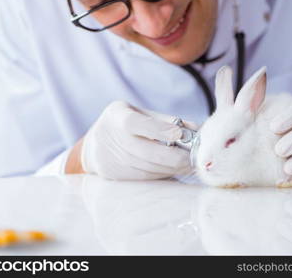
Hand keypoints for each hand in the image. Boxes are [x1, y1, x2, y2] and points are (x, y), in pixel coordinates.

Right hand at [78, 101, 195, 179]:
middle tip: (195, 158)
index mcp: (116, 115)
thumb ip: (166, 121)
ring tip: (189, 164)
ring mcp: (108, 159)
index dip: (157, 130)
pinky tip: (174, 170)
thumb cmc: (125, 125)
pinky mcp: (113, 175)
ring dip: (172, 168)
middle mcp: (108, 137)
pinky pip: (144, 177)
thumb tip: (197, 130)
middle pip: (144, 151)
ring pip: (148, 168)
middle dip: (174, 156)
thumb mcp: (141, 114)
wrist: (94, 145)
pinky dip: (162, 174)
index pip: (134, 123)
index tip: (179, 134)